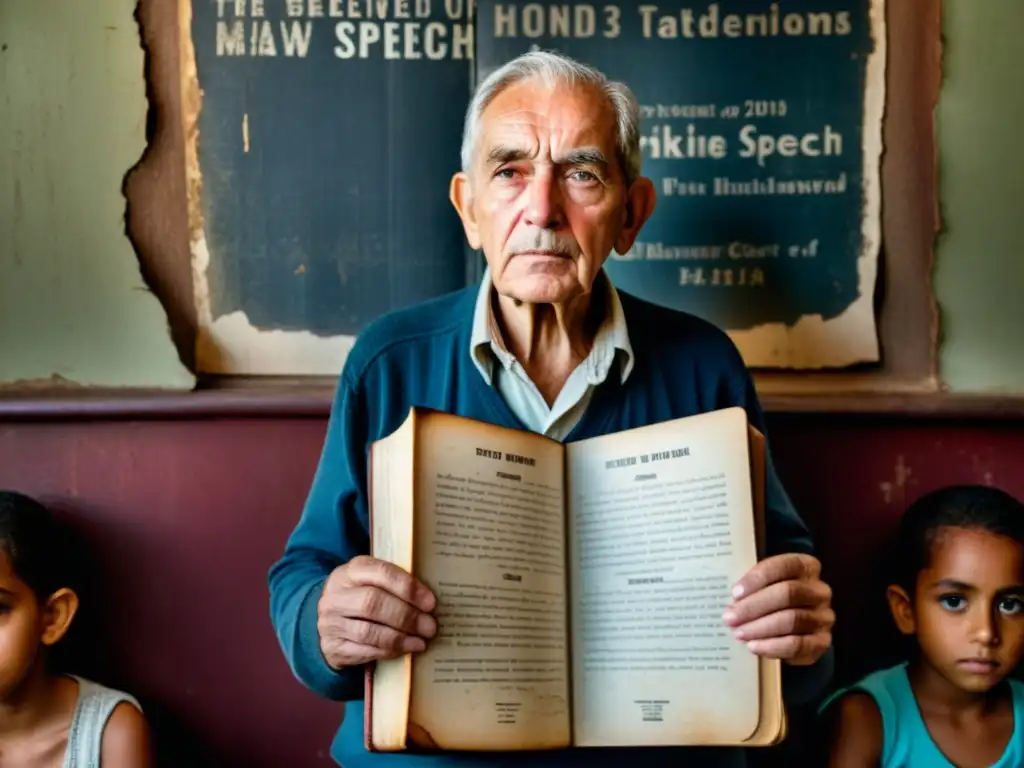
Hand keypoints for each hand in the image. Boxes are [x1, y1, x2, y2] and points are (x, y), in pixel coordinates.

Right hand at [317, 555, 436, 669]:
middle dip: (407, 616)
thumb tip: (430, 602)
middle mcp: (337, 595)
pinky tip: (405, 650)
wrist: (327, 622)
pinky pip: (364, 651)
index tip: (430, 603)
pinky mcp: (333, 647)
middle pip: (374, 603)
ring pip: (368, 631)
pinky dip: (388, 651)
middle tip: (429, 626)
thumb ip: (395, 585)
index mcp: (352, 571)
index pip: (382, 573)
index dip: (409, 588)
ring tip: (420, 642)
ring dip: (400, 638)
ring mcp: (331, 622)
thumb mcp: (371, 581)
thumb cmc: (361, 597)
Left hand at [723, 553, 833, 665]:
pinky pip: (798, 645)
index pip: (784, 566)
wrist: (791, 628)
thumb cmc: (770, 598)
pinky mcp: (822, 642)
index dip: (758, 578)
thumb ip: (751, 585)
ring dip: (761, 628)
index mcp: (806, 567)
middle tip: (730, 617)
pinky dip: (773, 646)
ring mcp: (823, 617)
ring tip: (739, 633)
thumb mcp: (762, 584)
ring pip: (792, 620)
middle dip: (754, 606)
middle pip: (788, 593)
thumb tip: (731, 598)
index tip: (735, 592)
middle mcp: (819, 591)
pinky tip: (754, 646)